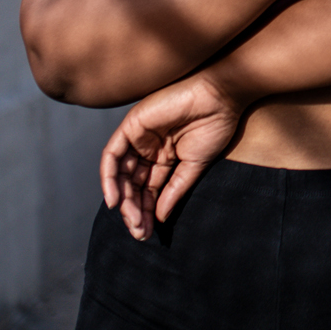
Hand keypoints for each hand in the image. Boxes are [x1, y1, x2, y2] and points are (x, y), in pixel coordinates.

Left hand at [99, 74, 242, 238]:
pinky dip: (110, 177)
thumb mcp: (193, 166)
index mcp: (164, 157)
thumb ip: (174, 190)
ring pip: (121, 173)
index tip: (148, 232)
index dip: (147, 211)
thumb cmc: (214, 126)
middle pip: (133, 184)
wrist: (220, 97)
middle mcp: (148, 148)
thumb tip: (159, 217)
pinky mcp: (131, 125)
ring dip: (123, 199)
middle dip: (134, 209)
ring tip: (131, 220)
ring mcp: (138, 137)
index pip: (149, 189)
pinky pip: (112, 155)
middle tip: (140, 231)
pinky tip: (115, 199)